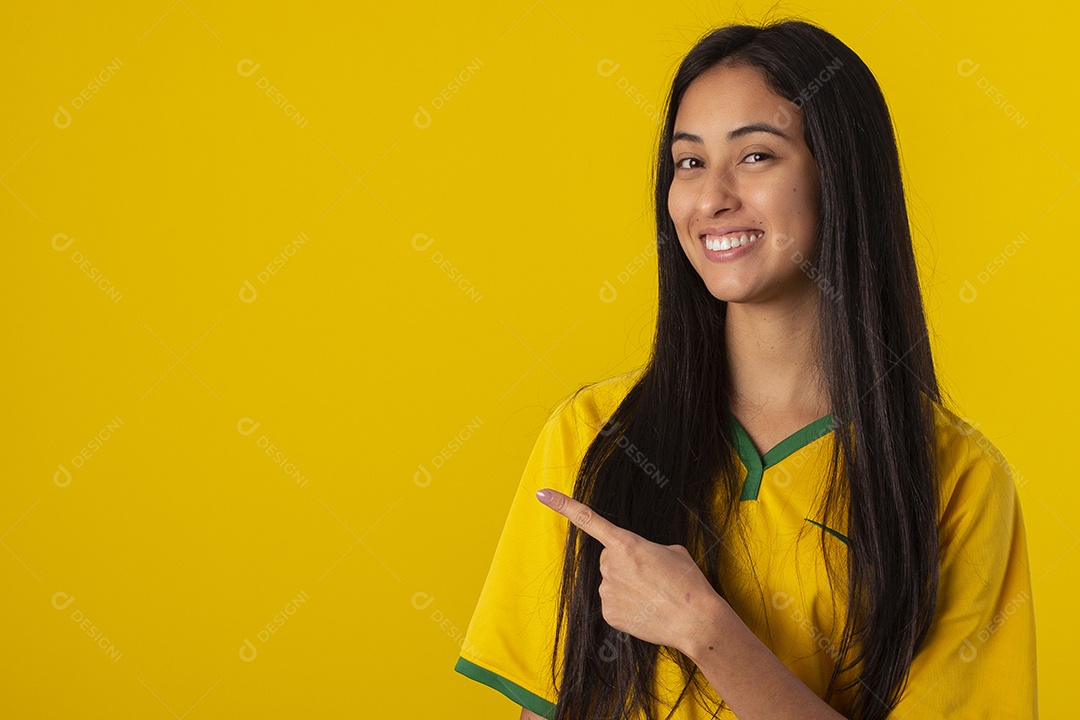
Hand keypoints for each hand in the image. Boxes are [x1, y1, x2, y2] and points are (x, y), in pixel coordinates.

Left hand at [535, 487, 725, 654]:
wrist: (695, 620)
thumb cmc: (687, 582)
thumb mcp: (671, 551)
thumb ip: (644, 549)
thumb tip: (635, 562)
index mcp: (625, 543)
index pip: (587, 519)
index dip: (562, 504)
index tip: (541, 493)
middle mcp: (609, 565)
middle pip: (609, 559)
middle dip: (625, 564)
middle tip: (652, 576)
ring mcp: (606, 590)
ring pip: (611, 582)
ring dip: (628, 586)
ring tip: (654, 595)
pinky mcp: (608, 613)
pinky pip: (613, 603)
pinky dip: (627, 606)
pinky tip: (646, 610)